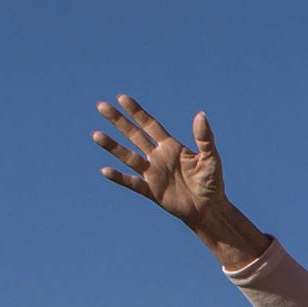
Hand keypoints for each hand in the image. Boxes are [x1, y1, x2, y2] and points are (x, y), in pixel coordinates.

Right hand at [92, 97, 227, 226]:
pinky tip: (106, 171)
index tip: (122, 98)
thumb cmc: (211, 181)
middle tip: (101, 106)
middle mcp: (158, 157)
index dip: (136, 112)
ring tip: (96, 135)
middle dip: (118, 121)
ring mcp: (153, 173)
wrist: (209, 208)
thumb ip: (204, 137)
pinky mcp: (151, 191)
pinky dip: (120, 178)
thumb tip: (201, 115)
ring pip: (128, 157)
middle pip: (134, 135)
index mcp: (171, 146)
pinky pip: (133, 183)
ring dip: (113, 146)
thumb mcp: (211, 158)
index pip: (150, 125)